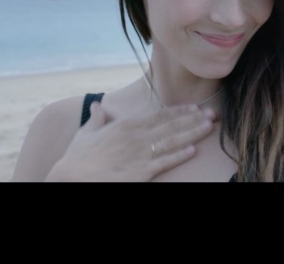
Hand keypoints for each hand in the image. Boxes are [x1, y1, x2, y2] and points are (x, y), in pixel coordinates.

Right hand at [45, 102, 214, 181]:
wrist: (70, 178)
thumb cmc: (77, 158)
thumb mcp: (85, 133)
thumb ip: (96, 118)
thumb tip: (98, 105)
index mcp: (126, 125)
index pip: (159, 115)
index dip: (180, 111)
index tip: (195, 107)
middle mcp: (136, 137)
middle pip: (172, 126)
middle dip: (194, 119)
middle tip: (213, 114)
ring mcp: (140, 154)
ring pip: (173, 141)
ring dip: (193, 133)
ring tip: (209, 127)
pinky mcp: (141, 172)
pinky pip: (164, 162)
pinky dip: (179, 155)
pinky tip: (193, 149)